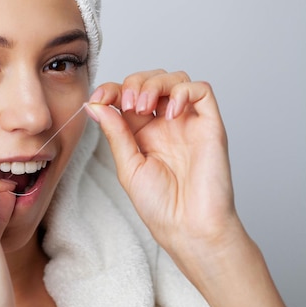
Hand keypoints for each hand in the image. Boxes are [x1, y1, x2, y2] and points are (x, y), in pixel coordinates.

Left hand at [86, 70, 245, 273]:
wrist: (188, 227)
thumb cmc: (160, 205)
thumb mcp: (128, 166)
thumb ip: (115, 133)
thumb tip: (95, 105)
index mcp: (142, 132)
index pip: (126, 96)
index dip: (111, 90)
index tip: (98, 99)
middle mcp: (165, 123)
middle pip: (150, 80)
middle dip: (134, 83)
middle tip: (129, 104)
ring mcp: (188, 122)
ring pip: (175, 79)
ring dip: (155, 83)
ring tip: (145, 106)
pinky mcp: (210, 125)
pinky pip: (201, 90)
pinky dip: (183, 91)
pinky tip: (171, 113)